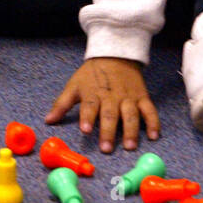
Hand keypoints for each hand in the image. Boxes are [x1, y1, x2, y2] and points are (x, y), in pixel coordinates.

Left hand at [44, 56, 159, 152]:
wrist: (116, 54)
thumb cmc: (92, 75)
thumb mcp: (74, 85)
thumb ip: (62, 104)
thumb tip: (48, 121)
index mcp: (93, 93)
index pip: (89, 106)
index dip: (87, 117)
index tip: (86, 130)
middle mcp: (111, 97)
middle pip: (110, 115)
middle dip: (108, 131)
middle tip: (107, 148)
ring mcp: (128, 98)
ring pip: (131, 115)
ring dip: (130, 131)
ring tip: (129, 146)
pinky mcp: (142, 97)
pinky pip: (150, 110)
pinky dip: (153, 122)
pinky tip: (154, 135)